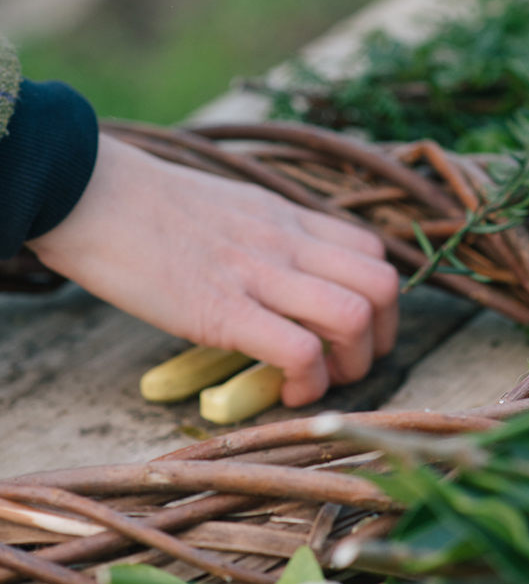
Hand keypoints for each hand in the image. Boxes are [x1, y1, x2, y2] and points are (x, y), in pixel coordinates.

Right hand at [28, 133, 397, 406]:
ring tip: (318, 382)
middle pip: (384, 284)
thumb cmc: (145, 205)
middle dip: (381, 337)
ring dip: (353, 364)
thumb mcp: (227, 208)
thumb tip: (278, 279)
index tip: (349, 331)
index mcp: (286, 216)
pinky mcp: (222, 310)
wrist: (89, 192)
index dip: (378, 300)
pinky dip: (307, 383)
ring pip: (356, 315)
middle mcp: (286, 241)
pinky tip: (283, 391)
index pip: (371, 250)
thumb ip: (263, 237)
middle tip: (345, 363)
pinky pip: (299, 350)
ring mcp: (259, 273)